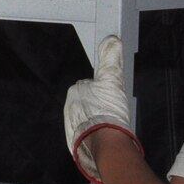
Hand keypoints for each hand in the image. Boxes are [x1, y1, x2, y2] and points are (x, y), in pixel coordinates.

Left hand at [63, 35, 139, 183]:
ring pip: (88, 117)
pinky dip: (94, 134)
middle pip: (89, 102)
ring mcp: (71, 123)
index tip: (112, 99)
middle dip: (100, 106)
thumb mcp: (113, 81)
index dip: (105, 91)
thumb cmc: (108, 111)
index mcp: (76, 90)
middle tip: (113, 112)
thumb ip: (111, 60)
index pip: (92, 85)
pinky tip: (104, 136)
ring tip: (110, 125)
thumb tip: (112, 39)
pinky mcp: (74, 140)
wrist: (103, 143)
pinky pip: (86, 133)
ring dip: (98, 121)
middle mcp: (69, 106)